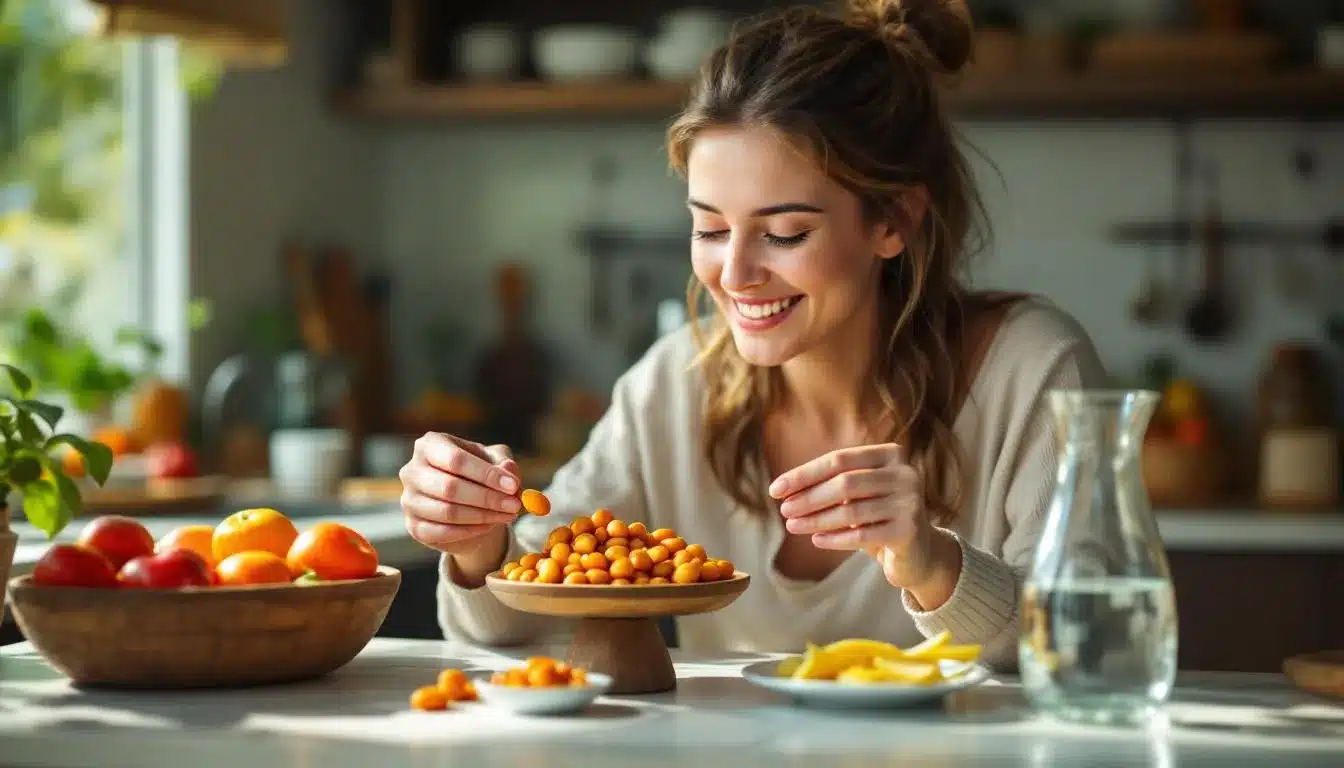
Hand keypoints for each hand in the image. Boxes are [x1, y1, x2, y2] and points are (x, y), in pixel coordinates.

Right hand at [400, 433, 522, 555]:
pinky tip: (489, 525)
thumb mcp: (496, 460)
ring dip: (483, 516)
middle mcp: (412, 470)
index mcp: (430, 445)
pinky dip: (470, 531)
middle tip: (514, 505)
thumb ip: (504, 462)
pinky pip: (442, 532)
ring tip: (507, 515)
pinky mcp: (413, 526)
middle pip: (450, 487)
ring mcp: (409, 500)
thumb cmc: (479, 474)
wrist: (466, 503)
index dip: (486, 474)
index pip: (455, 459)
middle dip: (487, 498)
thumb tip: (508, 470)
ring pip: (447, 512)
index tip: (512, 486)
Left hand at [768, 443, 959, 604]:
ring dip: (816, 519)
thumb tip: (783, 488)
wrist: (918, 552)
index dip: (804, 474)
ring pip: (851, 511)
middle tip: (784, 510)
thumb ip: (831, 484)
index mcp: (891, 454)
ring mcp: (910, 502)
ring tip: (792, 525)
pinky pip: (861, 535)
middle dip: (809, 497)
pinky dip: (834, 538)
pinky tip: (816, 540)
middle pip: (845, 483)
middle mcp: (905, 474)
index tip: (775, 489)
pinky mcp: (908, 531)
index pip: (839, 459)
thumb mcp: (859, 493)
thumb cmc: (878, 516)